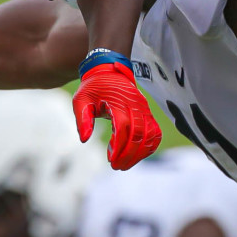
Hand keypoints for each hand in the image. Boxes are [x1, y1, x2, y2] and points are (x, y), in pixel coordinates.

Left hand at [73, 50, 161, 170]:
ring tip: (125, 164)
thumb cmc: (93, 86)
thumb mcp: (81, 99)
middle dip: (129, 154)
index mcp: (118, 102)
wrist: (109, 70)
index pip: (123, 127)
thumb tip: (84, 139)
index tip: (110, 159)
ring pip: (150, 135)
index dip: (119, 146)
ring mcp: (144, 109)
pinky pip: (155, 132)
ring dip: (140, 153)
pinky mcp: (147, 112)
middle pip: (138, 135)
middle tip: (116, 166)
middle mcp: (135, 106)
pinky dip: (150, 146)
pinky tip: (139, 155)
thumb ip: (82, 119)